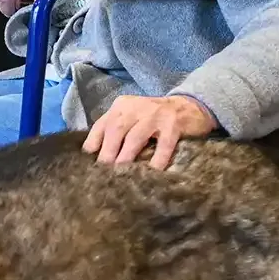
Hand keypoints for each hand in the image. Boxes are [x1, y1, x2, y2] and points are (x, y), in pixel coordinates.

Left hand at [83, 95, 217, 169]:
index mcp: (122, 106)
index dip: (93, 143)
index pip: (102, 124)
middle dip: (107, 151)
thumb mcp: (132, 117)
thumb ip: (115, 130)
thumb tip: (96, 155)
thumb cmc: (154, 118)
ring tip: (120, 173)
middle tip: (103, 172)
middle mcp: (136, 107)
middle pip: (116, 129)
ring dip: (126, 156)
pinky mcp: (174, 125)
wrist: (190, 106)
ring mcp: (156, 114)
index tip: (88, 161)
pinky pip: (163, 145)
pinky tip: (152, 172)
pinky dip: (157, 159)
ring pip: (136, 136)